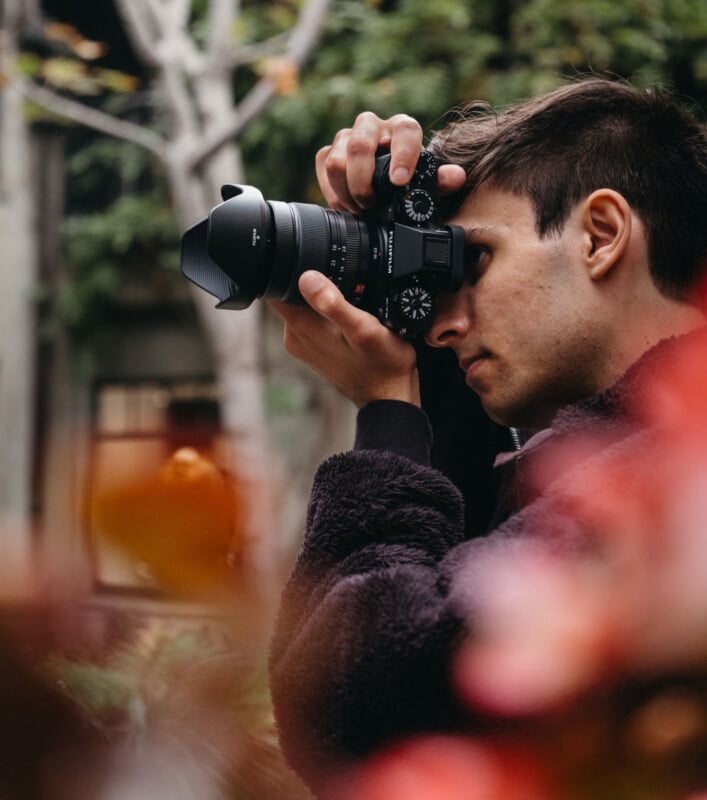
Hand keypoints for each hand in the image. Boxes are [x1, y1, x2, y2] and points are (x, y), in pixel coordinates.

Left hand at [269, 271, 420, 408]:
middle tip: (346, 288)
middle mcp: (295, 337)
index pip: (278, 287)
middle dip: (314, 284)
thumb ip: (334, 304)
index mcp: (301, 327)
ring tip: (351, 305)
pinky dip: (328, 316)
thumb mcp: (363, 328)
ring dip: (323, 301)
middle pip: (292, 294)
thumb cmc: (382, 366)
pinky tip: (349, 320)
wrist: (389, 397)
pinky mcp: (314, 351)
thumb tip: (307, 278)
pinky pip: (314, 322)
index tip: (319, 264)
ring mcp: (304, 346)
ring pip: (304, 307)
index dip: (294, 269)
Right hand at [316, 112, 465, 212]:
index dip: (402, 155)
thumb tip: (456, 176)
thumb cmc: (408, 180)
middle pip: (359, 145)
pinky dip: (332, 192)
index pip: (405, 131)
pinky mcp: (329, 151)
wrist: (384, 181)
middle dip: (362, 182)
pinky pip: (324, 167)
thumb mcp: (426, 184)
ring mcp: (347, 137)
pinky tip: (346, 205)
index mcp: (402, 129)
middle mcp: (373, 126)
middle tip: (371, 206)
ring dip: (346, 191)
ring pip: (336, 159)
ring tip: (359, 209)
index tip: (399, 182)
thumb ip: (440, 181)